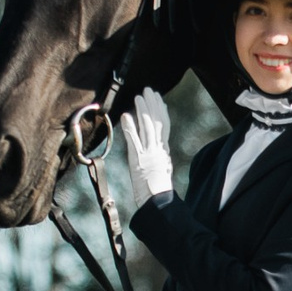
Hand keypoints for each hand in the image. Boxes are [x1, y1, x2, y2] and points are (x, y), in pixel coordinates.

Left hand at [116, 90, 174, 204]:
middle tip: (148, 90)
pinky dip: (130, 127)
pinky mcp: (138, 159)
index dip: (161, 111)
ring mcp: (148, 153)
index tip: (158, 99)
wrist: (158, 200)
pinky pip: (134, 140)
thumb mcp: (163, 170)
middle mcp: (158, 149)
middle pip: (157, 122)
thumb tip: (159, 150)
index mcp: (164, 151)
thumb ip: (159, 158)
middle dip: (153, 104)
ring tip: (139, 97)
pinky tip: (126, 116)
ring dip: (143, 110)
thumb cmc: (159, 191)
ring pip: (147, 127)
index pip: (165, 126)